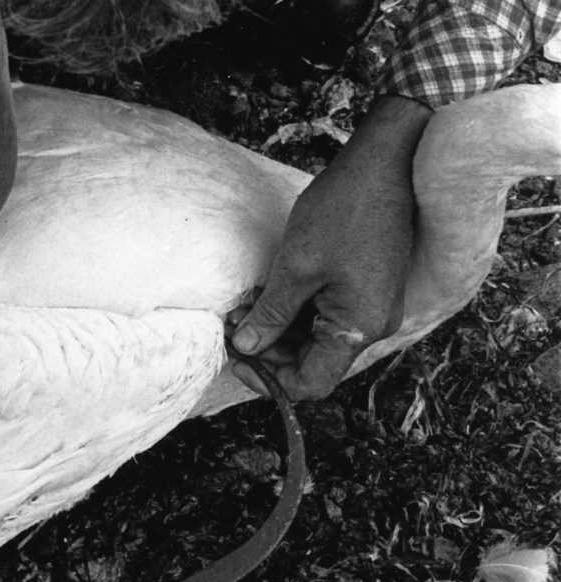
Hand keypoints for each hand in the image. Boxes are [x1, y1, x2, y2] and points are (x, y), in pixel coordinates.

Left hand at [229, 95, 432, 399]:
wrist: (385, 162)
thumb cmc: (343, 210)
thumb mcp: (295, 268)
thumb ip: (271, 316)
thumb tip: (247, 349)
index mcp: (357, 328)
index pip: (309, 384)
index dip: (268, 380)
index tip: (236, 357)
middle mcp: (372, 325)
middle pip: (312, 362)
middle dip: (268, 350)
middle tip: (233, 324)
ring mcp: (372, 307)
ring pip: (316, 339)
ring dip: (278, 328)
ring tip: (244, 306)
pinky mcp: (368, 288)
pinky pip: (327, 315)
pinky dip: (295, 311)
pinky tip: (267, 292)